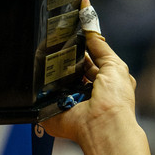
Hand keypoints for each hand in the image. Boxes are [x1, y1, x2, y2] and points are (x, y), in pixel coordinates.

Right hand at [42, 0, 136, 145]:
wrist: (101, 126)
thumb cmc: (115, 100)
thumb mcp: (115, 66)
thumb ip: (101, 47)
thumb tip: (90, 29)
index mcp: (104, 81)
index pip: (89, 59)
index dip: (81, 45)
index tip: (71, 27)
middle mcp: (86, 91)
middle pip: (70, 68)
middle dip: (64, 55)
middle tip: (55, 38)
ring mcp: (68, 100)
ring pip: (55, 79)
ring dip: (51, 68)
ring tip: (45, 51)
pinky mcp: (53, 109)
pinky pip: (43, 93)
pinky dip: (41, 84)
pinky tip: (38, 70)